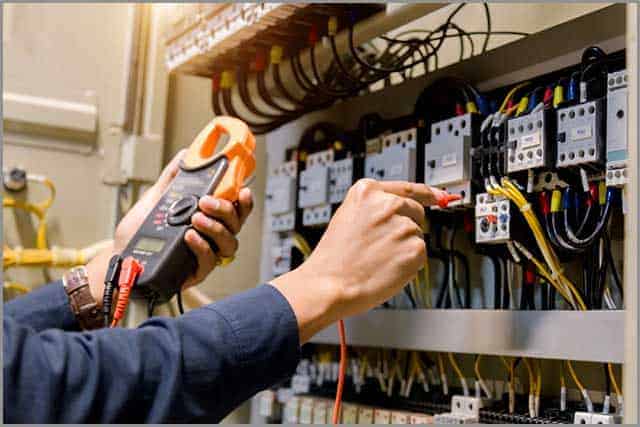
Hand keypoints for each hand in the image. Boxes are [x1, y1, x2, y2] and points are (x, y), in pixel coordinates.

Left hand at [86, 150, 253, 305]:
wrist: (120, 257)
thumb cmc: (138, 233)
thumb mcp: (154, 200)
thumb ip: (172, 179)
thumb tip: (184, 155)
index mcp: (208, 219)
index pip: (236, 210)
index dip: (244, 201)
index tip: (242, 190)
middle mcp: (212, 238)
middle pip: (236, 225)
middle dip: (225, 210)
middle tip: (205, 201)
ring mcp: (206, 256)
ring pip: (228, 243)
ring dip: (215, 228)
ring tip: (195, 218)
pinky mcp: (196, 273)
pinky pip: (209, 261)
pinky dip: (202, 246)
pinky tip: (189, 236)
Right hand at [271, 179, 443, 342]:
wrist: (329, 285)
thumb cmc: (334, 258)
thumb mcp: (347, 218)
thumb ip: (374, 209)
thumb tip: (402, 210)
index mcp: (367, 192)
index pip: (407, 188)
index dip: (427, 192)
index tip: (439, 195)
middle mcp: (388, 204)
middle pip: (415, 212)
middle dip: (405, 228)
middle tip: (381, 246)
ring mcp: (403, 225)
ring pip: (417, 236)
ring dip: (404, 248)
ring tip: (378, 259)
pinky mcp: (415, 248)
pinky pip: (420, 255)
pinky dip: (408, 264)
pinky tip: (387, 268)